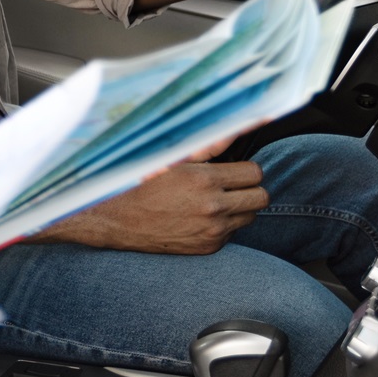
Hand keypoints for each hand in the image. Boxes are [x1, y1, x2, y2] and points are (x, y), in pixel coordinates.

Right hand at [31, 160, 268, 254]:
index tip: (234, 169)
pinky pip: (232, 233)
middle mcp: (213, 207)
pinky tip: (200, 217)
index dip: (245, 169)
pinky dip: (223, 224)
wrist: (117, 220)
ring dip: (238, 207)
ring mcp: (212, 230)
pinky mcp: (208, 247)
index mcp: (205, 179)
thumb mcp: (172, 158)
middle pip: (260, 197)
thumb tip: (236, 129)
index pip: (254, 173)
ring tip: (214, 200)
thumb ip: (210, 144)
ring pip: (250, 216)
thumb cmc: (142, 182)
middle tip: (231, 185)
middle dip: (249, 188)